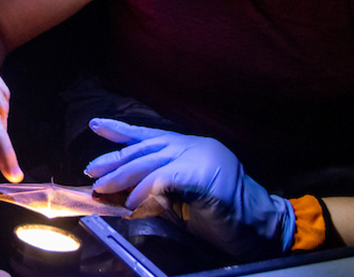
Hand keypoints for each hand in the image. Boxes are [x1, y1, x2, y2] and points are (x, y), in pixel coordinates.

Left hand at [85, 119, 293, 257]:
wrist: (261, 227)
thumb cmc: (225, 215)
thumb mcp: (187, 196)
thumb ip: (163, 186)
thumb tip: (129, 190)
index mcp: (192, 146)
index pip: (151, 136)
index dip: (122, 130)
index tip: (96, 125)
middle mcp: (195, 145)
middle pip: (146, 148)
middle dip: (115, 160)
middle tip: (92, 171)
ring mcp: (202, 156)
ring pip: (151, 161)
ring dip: (123, 177)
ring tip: (103, 188)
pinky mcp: (204, 173)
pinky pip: (165, 179)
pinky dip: (145, 190)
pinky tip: (132, 203)